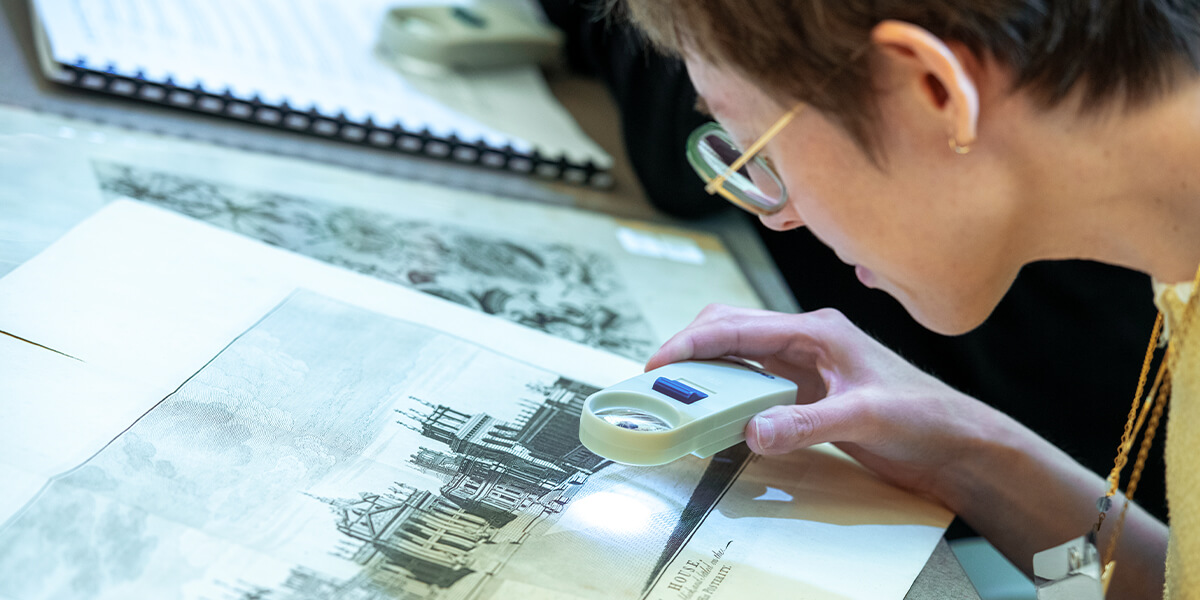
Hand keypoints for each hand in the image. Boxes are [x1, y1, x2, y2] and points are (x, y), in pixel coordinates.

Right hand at [647, 304, 1000, 503]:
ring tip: (673, 390)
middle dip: (688, 347)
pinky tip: (714, 408)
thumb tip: (754, 430)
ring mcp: (805, 363)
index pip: (739, 326)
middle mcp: (806, 339)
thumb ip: (806, 423)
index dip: (692, 342)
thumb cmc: (923, 416)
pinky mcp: (805, 389)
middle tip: (655, 376)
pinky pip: (752, 380)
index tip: (659, 361)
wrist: (953, 440)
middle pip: (729, 328)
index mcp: (817, 329)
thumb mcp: (863, 417)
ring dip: (705, 368)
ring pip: (737, 352)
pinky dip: (726, 390)